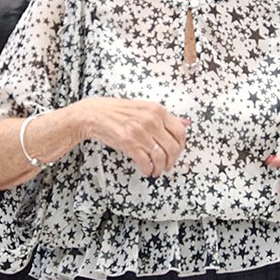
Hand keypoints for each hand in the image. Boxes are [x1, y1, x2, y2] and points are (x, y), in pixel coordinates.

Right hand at [64, 97, 187, 176]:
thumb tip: (186, 123)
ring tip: (157, 170)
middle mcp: (151, 120)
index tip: (176, 152)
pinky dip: (148, 169)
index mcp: (157, 110)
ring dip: (160, 168)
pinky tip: (146, 170)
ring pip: (160, 156)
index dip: (181, 146)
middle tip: (168, 165)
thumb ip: (164, 117)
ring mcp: (140, 131)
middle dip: (172, 160)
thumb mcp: (143, 108)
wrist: (94, 114)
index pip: (180, 131)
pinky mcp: (128, 142)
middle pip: (172, 147)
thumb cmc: (117, 111)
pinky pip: (145, 161)